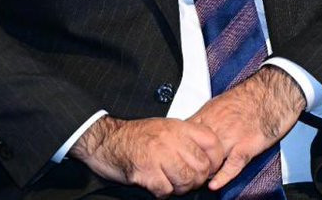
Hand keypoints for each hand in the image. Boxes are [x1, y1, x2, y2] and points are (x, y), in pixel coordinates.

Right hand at [69, 115, 224, 197]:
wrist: (106, 141)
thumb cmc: (136, 137)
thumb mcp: (166, 128)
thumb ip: (186, 140)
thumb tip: (207, 161)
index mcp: (178, 127)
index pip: (211, 143)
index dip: (215, 160)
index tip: (210, 168)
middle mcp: (171, 139)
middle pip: (201, 166)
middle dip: (196, 179)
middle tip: (187, 181)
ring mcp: (158, 155)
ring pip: (185, 180)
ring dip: (180, 188)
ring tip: (171, 184)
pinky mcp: (145, 171)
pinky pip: (165, 190)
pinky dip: (163, 193)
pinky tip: (156, 186)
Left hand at [189, 66, 306, 190]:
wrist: (273, 92)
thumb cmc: (251, 95)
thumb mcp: (220, 101)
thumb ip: (206, 117)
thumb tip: (193, 127)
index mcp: (209, 115)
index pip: (185, 134)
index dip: (179, 147)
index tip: (176, 156)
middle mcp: (217, 126)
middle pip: (195, 150)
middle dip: (189, 162)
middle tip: (186, 172)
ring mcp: (231, 137)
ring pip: (209, 159)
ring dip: (203, 171)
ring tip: (199, 180)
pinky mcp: (246, 146)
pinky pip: (231, 165)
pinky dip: (222, 177)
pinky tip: (214, 185)